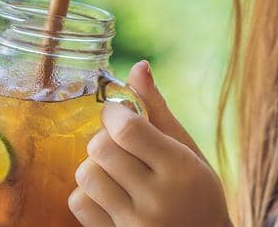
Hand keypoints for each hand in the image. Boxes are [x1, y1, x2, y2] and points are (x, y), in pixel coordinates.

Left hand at [69, 61, 230, 226]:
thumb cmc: (197, 194)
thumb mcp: (189, 153)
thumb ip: (159, 111)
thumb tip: (138, 65)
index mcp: (181, 168)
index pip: (128, 128)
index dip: (114, 113)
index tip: (119, 115)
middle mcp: (158, 197)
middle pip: (101, 149)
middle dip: (104, 139)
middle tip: (118, 144)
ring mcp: (136, 223)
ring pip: (86, 175)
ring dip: (94, 166)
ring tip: (114, 171)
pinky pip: (79, 204)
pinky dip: (87, 193)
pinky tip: (108, 195)